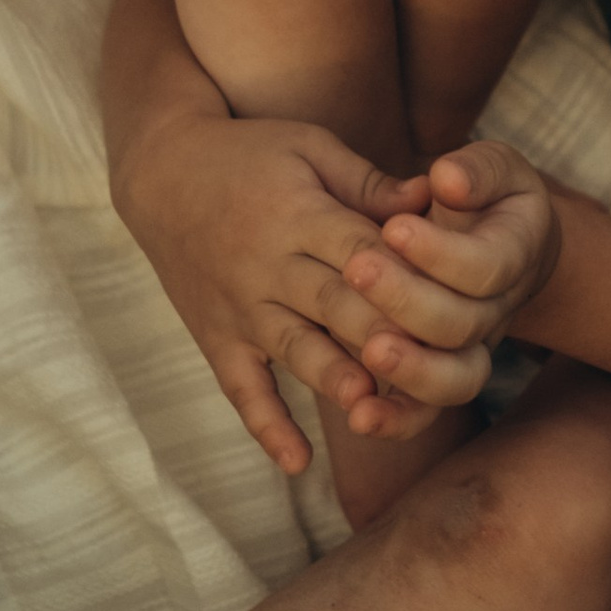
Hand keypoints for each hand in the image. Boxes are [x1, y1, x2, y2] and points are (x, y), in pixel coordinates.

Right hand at [110, 104, 437, 475]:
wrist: (160, 172)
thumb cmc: (250, 154)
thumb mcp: (311, 148)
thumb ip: (370, 182)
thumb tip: (433, 198)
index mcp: (298, 213)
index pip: (359, 252)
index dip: (403, 278)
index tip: (450, 303)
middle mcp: (268, 265)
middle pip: (333, 304)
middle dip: (381, 334)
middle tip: (430, 363)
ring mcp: (240, 306)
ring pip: (293, 348)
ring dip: (330, 377)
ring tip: (368, 404)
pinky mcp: (217, 337)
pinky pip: (241, 388)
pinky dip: (266, 426)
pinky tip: (298, 462)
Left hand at [327, 139, 562, 421]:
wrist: (500, 244)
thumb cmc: (486, 196)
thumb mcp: (491, 168)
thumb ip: (477, 171)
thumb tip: (447, 178)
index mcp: (514, 254)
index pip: (486, 266)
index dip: (441, 252)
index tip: (393, 226)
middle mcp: (498, 312)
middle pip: (463, 325)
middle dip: (409, 300)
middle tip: (359, 269)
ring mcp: (470, 351)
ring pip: (453, 382)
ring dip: (409, 370)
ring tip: (369, 351)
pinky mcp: (438, 377)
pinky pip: (423, 412)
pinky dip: (394, 421)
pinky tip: (357, 417)